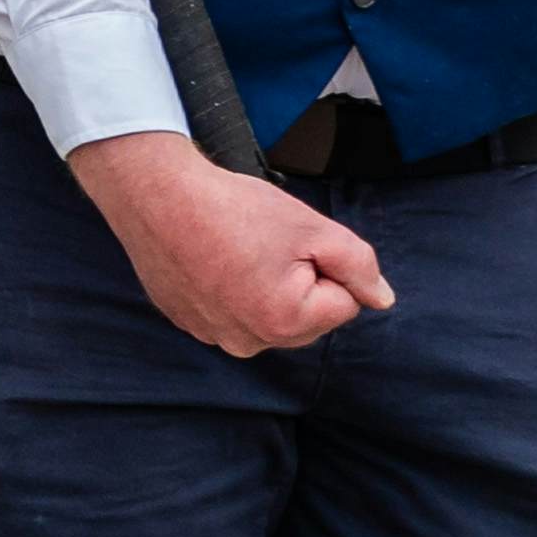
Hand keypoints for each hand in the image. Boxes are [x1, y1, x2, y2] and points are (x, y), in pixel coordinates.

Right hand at [67, 133, 390, 356]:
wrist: (155, 193)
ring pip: (268, 315)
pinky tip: (212, 257)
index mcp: (284, 323)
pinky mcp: (187, 322)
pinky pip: (230, 312)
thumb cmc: (233, 208)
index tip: (290, 241)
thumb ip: (359, 265)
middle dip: (298, 282)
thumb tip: (382, 299)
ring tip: (236, 249)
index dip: (326, 265)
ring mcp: (212, 335)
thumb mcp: (311, 227)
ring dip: (263, 286)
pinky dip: (229, 288)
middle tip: (264, 242)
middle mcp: (247, 342)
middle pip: (306, 317)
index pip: (343, 304)